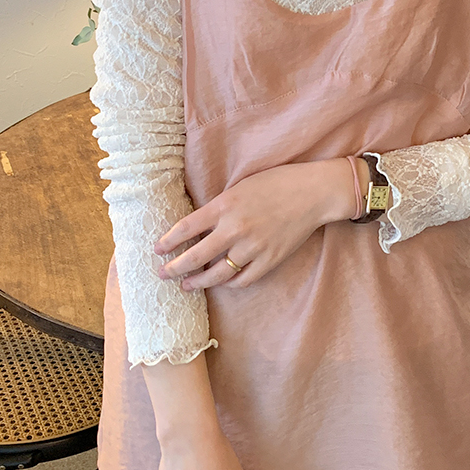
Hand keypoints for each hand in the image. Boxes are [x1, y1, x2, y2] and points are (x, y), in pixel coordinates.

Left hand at [154, 157, 364, 291]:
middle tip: (163, 274)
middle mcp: (235, 229)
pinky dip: (228, 283)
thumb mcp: (239, 187)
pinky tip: (220, 282)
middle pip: (196, 256)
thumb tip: (196, 227)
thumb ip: (218, 207)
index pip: (186, 228)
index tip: (157, 250)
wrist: (312, 193)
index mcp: (224, 206)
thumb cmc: (276, 183)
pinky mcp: (270, 260)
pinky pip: (243, 279)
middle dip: (175, 268)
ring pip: (217, 274)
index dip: (168, 242)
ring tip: (186, 285)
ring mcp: (253, 247)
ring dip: (198, 282)